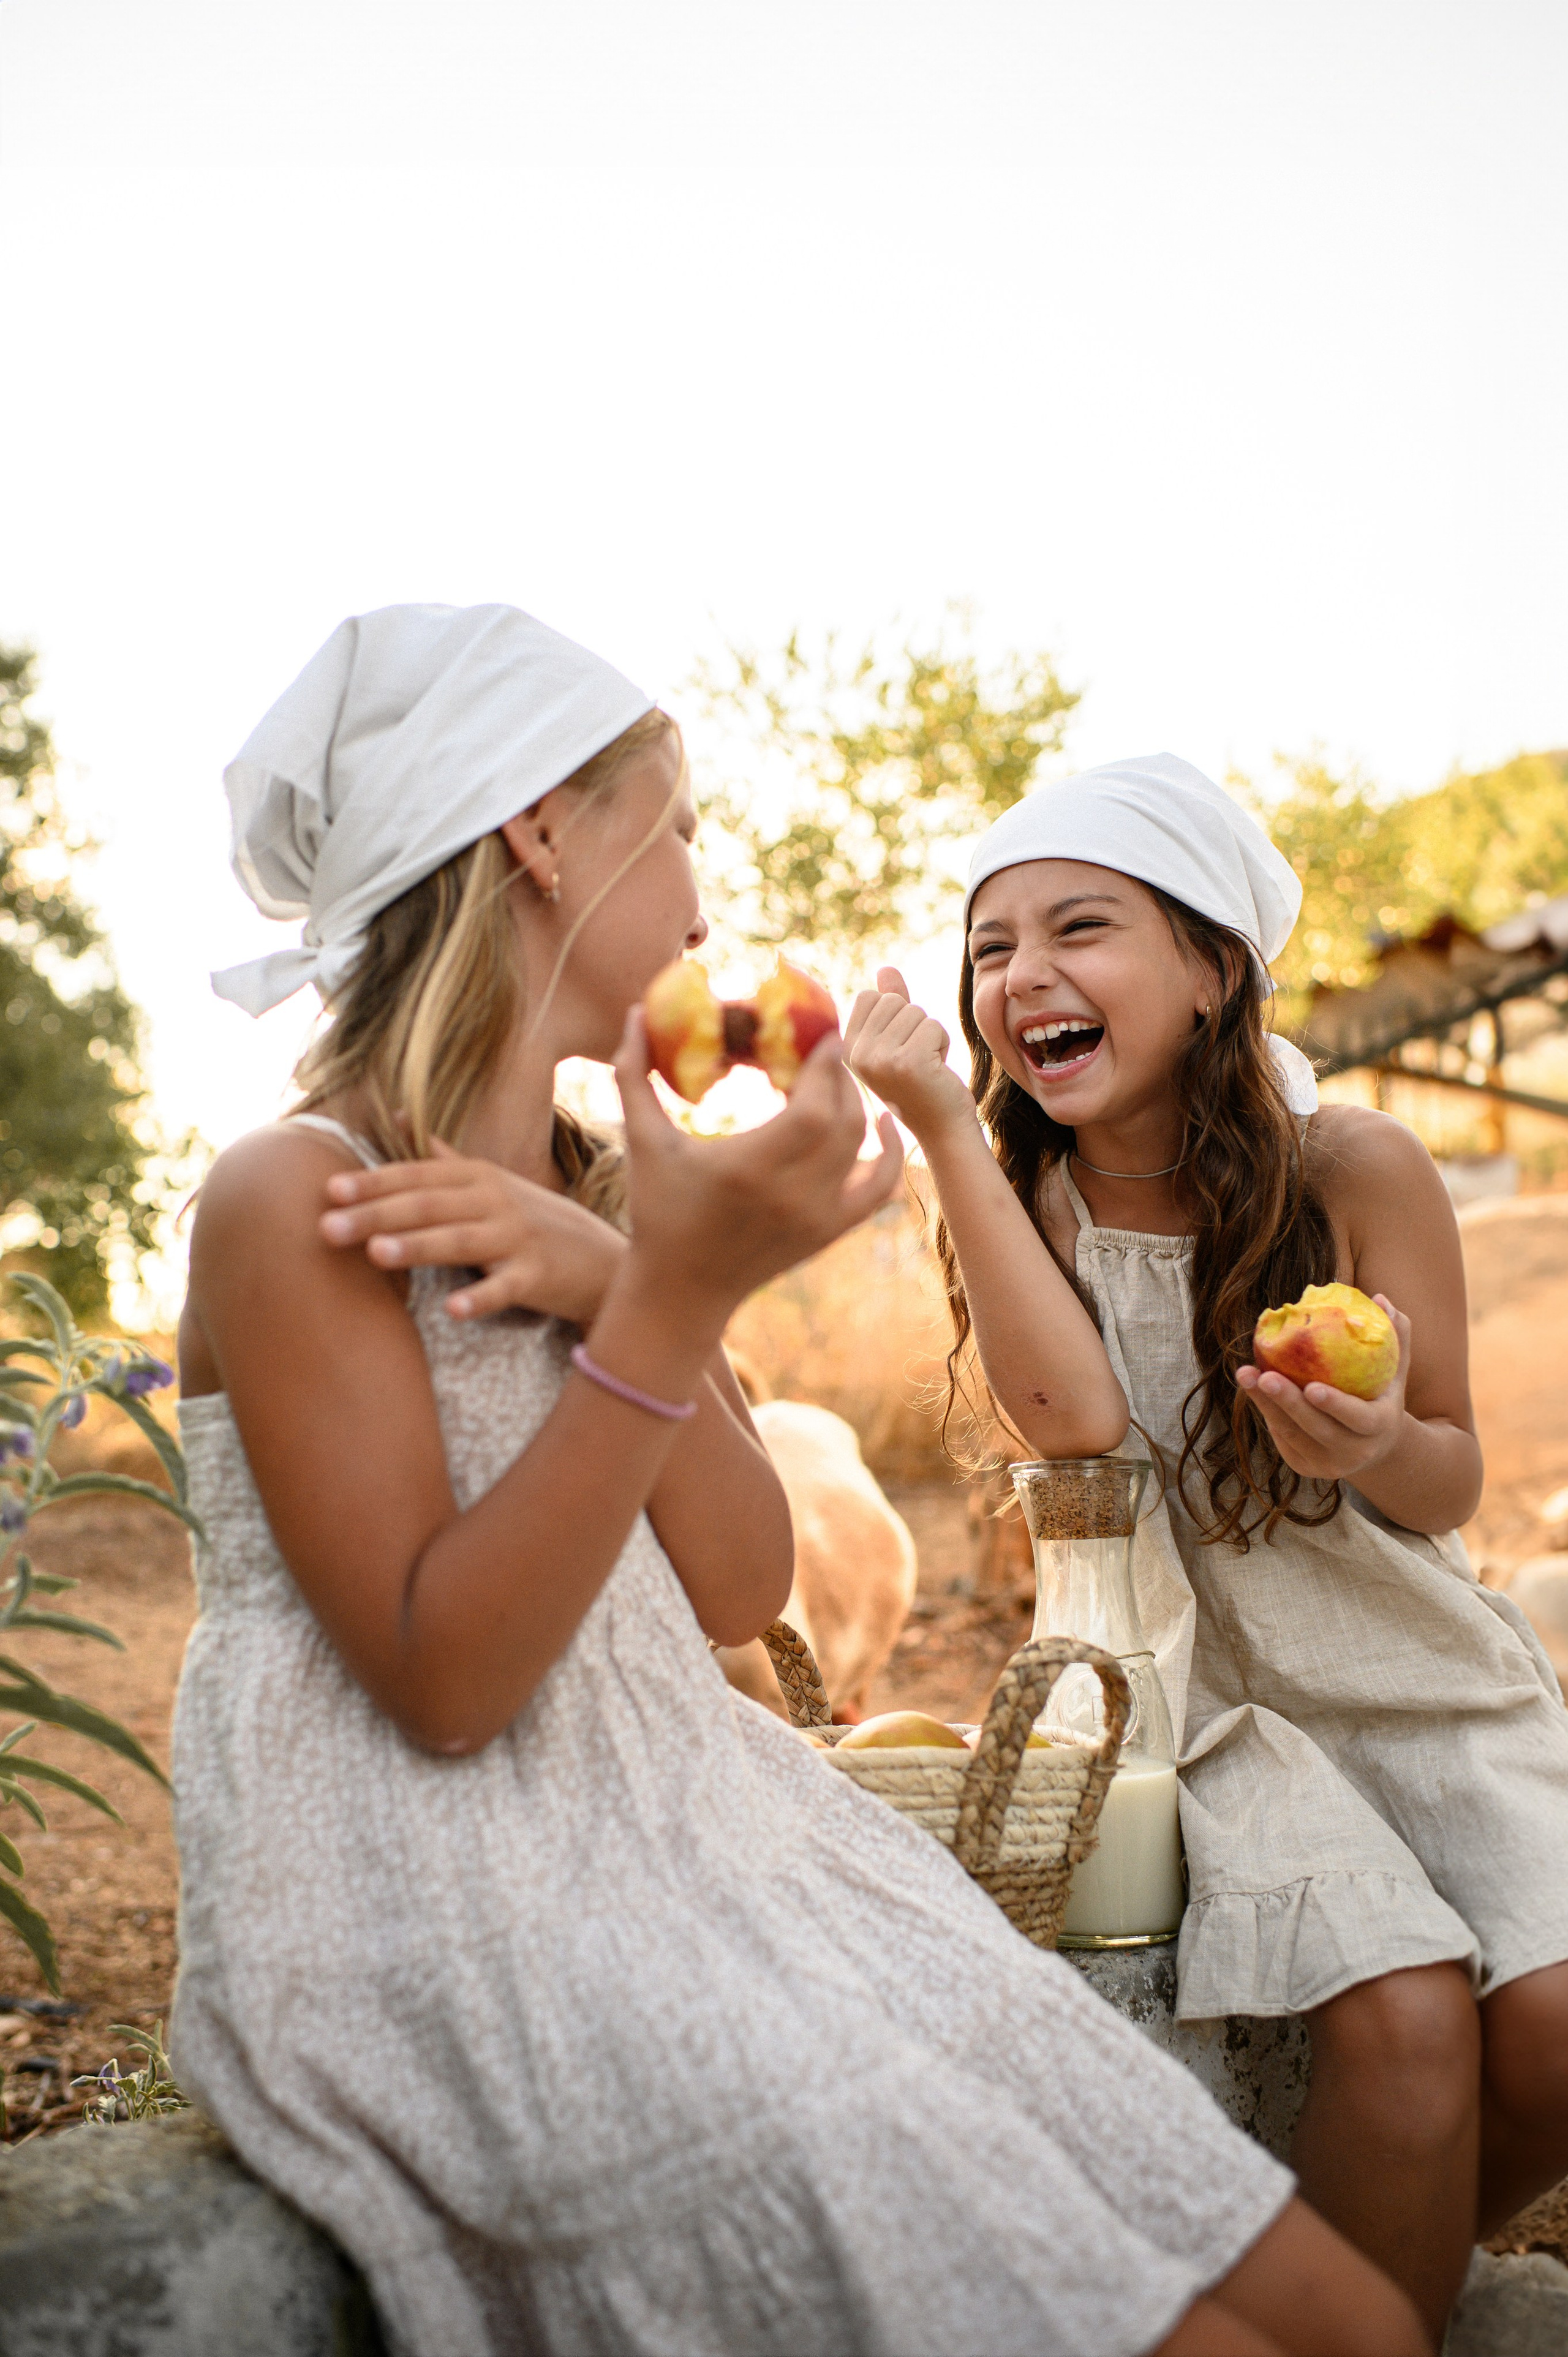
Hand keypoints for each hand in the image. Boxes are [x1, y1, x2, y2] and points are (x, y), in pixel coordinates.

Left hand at [319, 1140, 626, 1325]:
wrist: (603, 1258)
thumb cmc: (535, 1220)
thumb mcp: (493, 1182)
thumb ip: (444, 1157)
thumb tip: (399, 1117)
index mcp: (479, 1177)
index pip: (418, 1176)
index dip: (374, 1181)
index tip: (329, 1190)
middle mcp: (496, 1201)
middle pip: (429, 1205)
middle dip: (376, 1215)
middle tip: (326, 1228)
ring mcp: (518, 1238)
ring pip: (460, 1241)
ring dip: (417, 1246)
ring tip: (375, 1254)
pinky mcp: (538, 1276)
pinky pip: (505, 1288)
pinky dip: (480, 1297)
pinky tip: (452, 1309)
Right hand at [613, 1011, 903, 1325]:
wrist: (681, 1290)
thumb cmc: (657, 1210)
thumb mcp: (641, 1141)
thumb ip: (633, 1072)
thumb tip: (636, 1010)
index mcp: (748, 1168)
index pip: (813, 1106)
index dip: (825, 1065)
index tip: (821, 1031)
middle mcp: (791, 1195)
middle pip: (843, 1119)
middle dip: (839, 1076)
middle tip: (824, 1047)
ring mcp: (816, 1217)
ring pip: (862, 1147)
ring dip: (857, 1104)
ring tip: (837, 1077)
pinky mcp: (828, 1232)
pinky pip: (878, 1189)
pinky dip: (890, 1154)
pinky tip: (882, 1122)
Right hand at [843, 967, 975, 1140]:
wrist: (942, 1127)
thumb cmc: (923, 1083)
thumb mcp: (899, 1039)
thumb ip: (891, 1003)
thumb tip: (885, 968)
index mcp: (846, 1049)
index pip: (869, 996)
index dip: (895, 1014)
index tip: (899, 1048)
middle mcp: (856, 1055)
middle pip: (893, 1000)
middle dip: (915, 1023)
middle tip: (916, 1058)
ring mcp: (879, 1059)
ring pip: (915, 1012)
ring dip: (930, 1034)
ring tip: (926, 1065)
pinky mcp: (907, 1062)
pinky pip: (933, 1026)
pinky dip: (943, 1043)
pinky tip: (937, 1070)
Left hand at [1234, 1298, 1410, 1484]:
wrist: (1375, 1445)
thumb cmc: (1382, 1394)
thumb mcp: (1395, 1369)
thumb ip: (1394, 1336)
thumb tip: (1379, 1297)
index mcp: (1380, 1426)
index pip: (1357, 1418)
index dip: (1335, 1405)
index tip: (1311, 1387)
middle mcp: (1355, 1451)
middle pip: (1316, 1429)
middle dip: (1287, 1403)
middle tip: (1263, 1375)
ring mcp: (1328, 1464)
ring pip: (1292, 1435)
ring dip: (1266, 1405)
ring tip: (1247, 1374)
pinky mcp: (1305, 1467)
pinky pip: (1282, 1440)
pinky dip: (1268, 1415)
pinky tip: (1254, 1390)